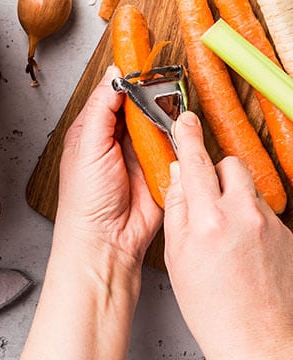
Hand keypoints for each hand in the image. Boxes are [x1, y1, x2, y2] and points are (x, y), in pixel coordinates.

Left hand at [22, 67, 162, 359]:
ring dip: (165, 117)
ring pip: (159, 122)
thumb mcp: (87, 143)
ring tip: (168, 108)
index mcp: (92, 128)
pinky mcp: (160, 168)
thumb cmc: (85, 200)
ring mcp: (139, 152)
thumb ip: (102, 108)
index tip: (141, 54)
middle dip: (151, 93)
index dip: (127, 75)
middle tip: (163, 79)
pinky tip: (177, 133)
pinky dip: (178, 139)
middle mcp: (115, 137)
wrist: (106, 240)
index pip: (112, 92)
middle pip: (139, 104)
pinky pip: (174, 145)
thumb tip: (113, 75)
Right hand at [164, 111, 292, 359]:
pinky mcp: (289, 236)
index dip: (188, 136)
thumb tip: (178, 176)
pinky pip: (265, 211)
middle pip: (230, 165)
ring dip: (233, 197)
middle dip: (215, 172)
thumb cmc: (213, 308)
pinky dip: (251, 219)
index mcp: (208, 220)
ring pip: (248, 188)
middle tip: (203, 195)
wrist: (258, 341)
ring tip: (223, 230)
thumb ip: (177, 209)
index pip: (195, 162)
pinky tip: (242, 248)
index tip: (185, 120)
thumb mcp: (177, 256)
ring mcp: (271, 225)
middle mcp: (243, 215)